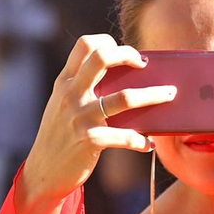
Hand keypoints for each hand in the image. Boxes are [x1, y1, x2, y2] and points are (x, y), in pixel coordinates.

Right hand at [15, 34, 175, 213]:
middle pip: (102, 57)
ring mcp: (80, 116)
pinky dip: (141, 140)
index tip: (125, 53)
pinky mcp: (90, 140)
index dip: (107, 41)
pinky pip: (125, 136)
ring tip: (170, 94)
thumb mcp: (63, 106)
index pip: (84, 44)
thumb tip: (121, 77)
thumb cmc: (60, 136)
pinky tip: (149, 144)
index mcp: (65, 82)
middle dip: (129, 54)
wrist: (43, 173)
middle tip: (145, 64)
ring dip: (154, 95)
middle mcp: (71, 94)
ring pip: (125, 97)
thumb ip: (81, 88)